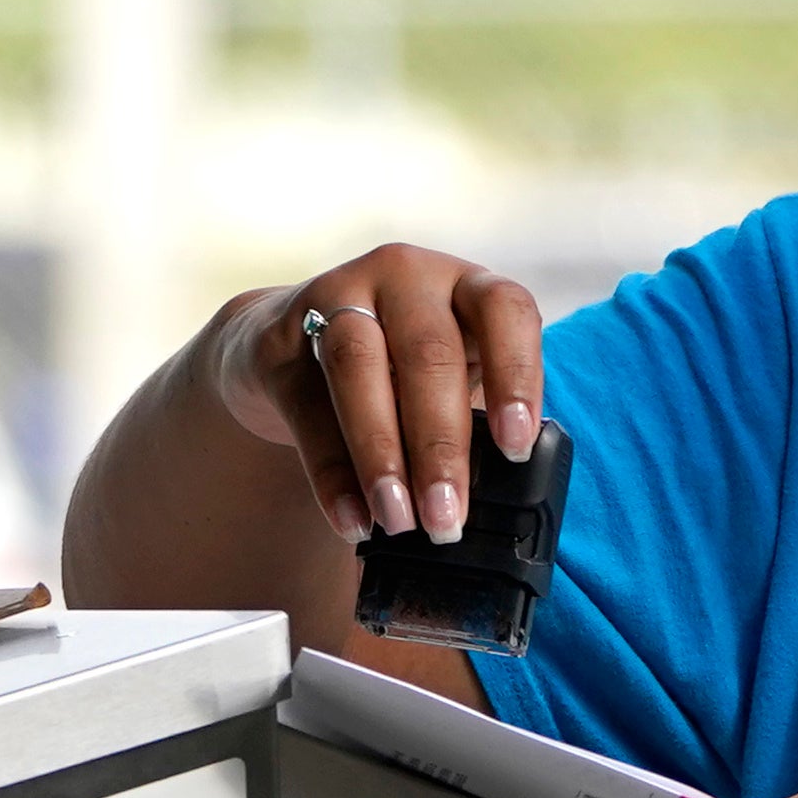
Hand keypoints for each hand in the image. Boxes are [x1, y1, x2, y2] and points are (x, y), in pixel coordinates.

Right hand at [210, 244, 544, 548]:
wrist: (291, 339)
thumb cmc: (397, 366)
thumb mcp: (449, 375)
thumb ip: (470, 420)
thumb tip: (478, 505)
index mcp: (465, 286)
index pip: (504, 310)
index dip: (516, 376)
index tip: (516, 448)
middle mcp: (405, 277)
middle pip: (428, 352)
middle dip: (440, 445)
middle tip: (446, 519)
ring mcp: (338, 295)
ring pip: (359, 366)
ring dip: (381, 453)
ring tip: (397, 518)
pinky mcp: (282, 335)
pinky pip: (308, 407)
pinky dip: (331, 472)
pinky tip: (351, 518)